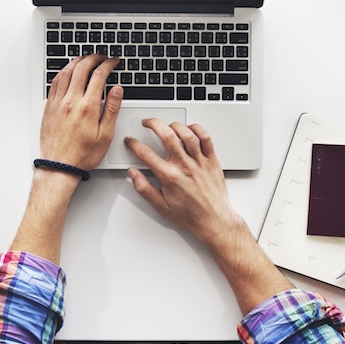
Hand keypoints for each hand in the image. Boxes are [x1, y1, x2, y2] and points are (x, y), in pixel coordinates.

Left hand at [40, 55, 122, 171]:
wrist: (59, 166)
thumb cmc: (81, 155)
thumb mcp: (105, 135)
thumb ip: (111, 109)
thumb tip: (117, 90)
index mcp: (87, 107)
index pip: (99, 76)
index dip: (108, 64)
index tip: (113, 61)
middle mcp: (71, 101)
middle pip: (81, 68)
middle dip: (93, 58)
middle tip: (101, 56)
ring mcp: (58, 103)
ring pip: (66, 72)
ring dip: (77, 61)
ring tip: (85, 58)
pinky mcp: (49, 107)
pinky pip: (55, 82)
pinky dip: (63, 72)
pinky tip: (67, 71)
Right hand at [124, 119, 244, 247]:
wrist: (214, 221)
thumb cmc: (191, 216)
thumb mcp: (161, 207)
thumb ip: (144, 189)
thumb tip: (133, 175)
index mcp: (169, 176)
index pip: (146, 154)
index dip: (134, 144)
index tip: (130, 141)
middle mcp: (184, 166)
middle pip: (166, 134)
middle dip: (153, 123)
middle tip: (147, 122)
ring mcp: (200, 161)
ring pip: (186, 133)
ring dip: (174, 124)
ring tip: (166, 125)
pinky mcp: (212, 161)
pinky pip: (206, 138)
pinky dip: (197, 129)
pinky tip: (190, 128)